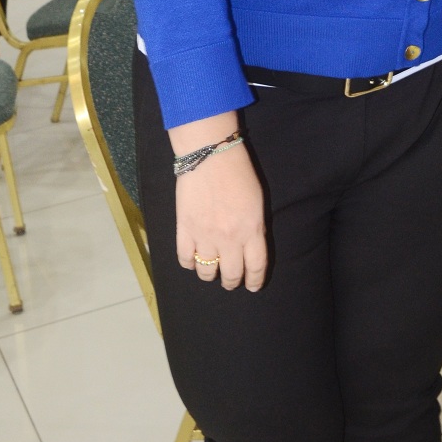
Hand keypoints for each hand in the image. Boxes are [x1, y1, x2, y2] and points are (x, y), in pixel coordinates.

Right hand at [170, 113, 266, 291]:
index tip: (252, 286)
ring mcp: (205, 236)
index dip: (254, 281)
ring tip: (211, 269)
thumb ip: (255, 227)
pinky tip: (194, 259)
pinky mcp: (184, 230)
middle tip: (230, 280)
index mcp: (252, 230)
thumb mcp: (257, 202)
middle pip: (230, 275)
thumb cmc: (239, 172)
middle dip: (232, 281)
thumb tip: (250, 246)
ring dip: (210, 275)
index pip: (255, 267)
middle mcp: (229, 239)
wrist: (210, 155)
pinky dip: (190, 264)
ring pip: (206, 272)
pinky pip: (185, 259)